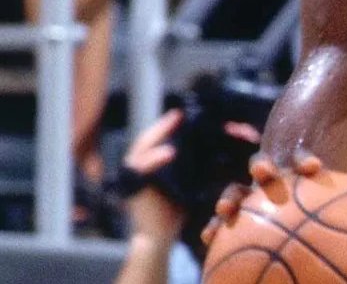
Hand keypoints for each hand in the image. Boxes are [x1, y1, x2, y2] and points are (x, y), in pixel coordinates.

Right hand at [122, 109, 186, 239]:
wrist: (159, 237)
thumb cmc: (173, 210)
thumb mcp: (183, 183)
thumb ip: (188, 165)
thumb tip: (210, 145)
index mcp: (148, 164)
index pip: (155, 138)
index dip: (167, 125)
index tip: (182, 114)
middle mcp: (136, 167)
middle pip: (147, 139)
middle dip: (163, 125)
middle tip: (179, 114)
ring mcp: (132, 176)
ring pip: (142, 148)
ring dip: (158, 135)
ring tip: (174, 123)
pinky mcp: (132, 187)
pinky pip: (141, 169)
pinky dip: (155, 159)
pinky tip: (169, 152)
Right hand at [199, 151, 346, 245]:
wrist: (302, 209)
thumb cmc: (327, 200)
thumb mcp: (345, 194)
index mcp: (298, 171)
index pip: (300, 159)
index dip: (304, 160)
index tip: (312, 167)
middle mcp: (273, 179)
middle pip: (263, 168)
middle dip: (262, 167)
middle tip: (265, 173)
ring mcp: (252, 197)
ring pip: (237, 192)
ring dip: (231, 197)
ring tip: (227, 209)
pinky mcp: (236, 218)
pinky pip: (224, 222)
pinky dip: (215, 227)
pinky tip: (209, 239)